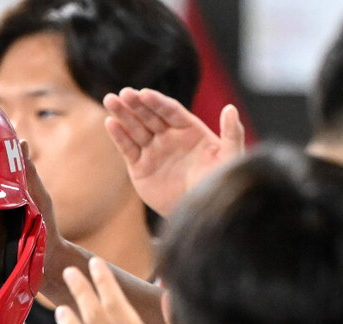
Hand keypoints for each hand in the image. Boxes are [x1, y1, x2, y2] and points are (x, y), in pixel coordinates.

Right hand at [103, 87, 244, 217]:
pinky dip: (119, 136)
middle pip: (150, 116)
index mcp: (190, 130)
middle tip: (123, 93)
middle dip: (136, 104)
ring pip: (135, 128)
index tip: (144, 93)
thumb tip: (231, 109)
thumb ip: (232, 133)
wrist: (199, 211)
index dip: (157, 102)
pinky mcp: (140, 167)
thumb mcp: (229, 158)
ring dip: (123, 114)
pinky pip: (128, 148)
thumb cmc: (218, 184)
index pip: (170, 111)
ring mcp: (153, 151)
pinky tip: (110, 123)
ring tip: (110, 100)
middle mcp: (169, 137)